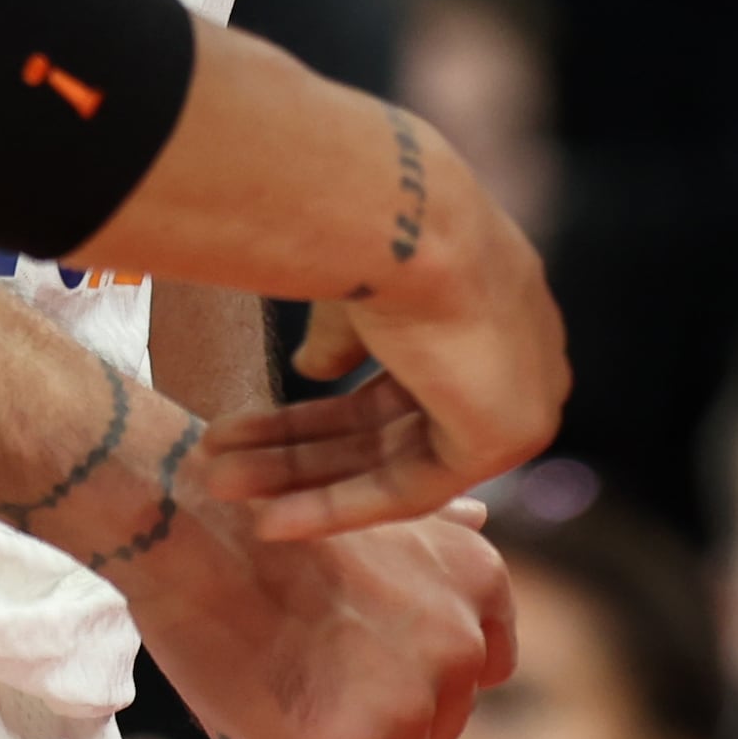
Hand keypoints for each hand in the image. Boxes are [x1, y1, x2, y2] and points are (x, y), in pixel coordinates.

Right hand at [126, 499, 509, 738]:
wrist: (183, 519)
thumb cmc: (262, 516)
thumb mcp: (373, 511)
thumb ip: (436, 540)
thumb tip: (478, 523)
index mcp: (477, 582)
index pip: (474, 677)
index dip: (408, 677)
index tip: (351, 647)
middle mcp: (461, 644)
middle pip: (429, 734)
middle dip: (369, 720)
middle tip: (299, 663)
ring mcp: (407, 705)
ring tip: (280, 686)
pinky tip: (267, 731)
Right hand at [215, 152, 562, 533]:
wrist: (400, 220)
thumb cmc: (371, 228)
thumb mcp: (350, 292)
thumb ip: (342, 339)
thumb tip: (312, 369)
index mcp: (486, 302)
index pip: (403, 377)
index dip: (327, 410)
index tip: (260, 426)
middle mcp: (513, 351)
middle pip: (389, 422)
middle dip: (300, 448)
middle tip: (223, 461)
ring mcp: (516, 395)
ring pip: (389, 457)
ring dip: (303, 478)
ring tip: (221, 485)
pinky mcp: (503, 439)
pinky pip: (408, 489)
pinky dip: (337, 506)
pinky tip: (271, 518)